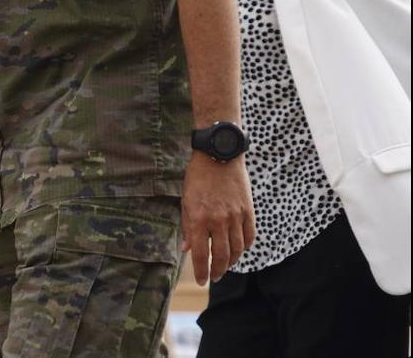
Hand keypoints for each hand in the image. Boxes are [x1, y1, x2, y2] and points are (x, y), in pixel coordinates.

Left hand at [181, 152, 255, 284]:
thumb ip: (187, 226)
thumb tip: (187, 249)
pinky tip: (239, 250)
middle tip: (214, 277)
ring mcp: (236, 216)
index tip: (202, 281)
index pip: (201, 254)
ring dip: (232, 261)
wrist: (219, 155)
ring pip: (237, 249)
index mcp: (199, 218)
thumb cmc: (197, 178)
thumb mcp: (186, 201)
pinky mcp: (248, 211)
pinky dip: (244, 247)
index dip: (201, 271)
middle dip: (218, 271)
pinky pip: (249, 236)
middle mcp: (218, 220)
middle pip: (222, 256)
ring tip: (225, 265)